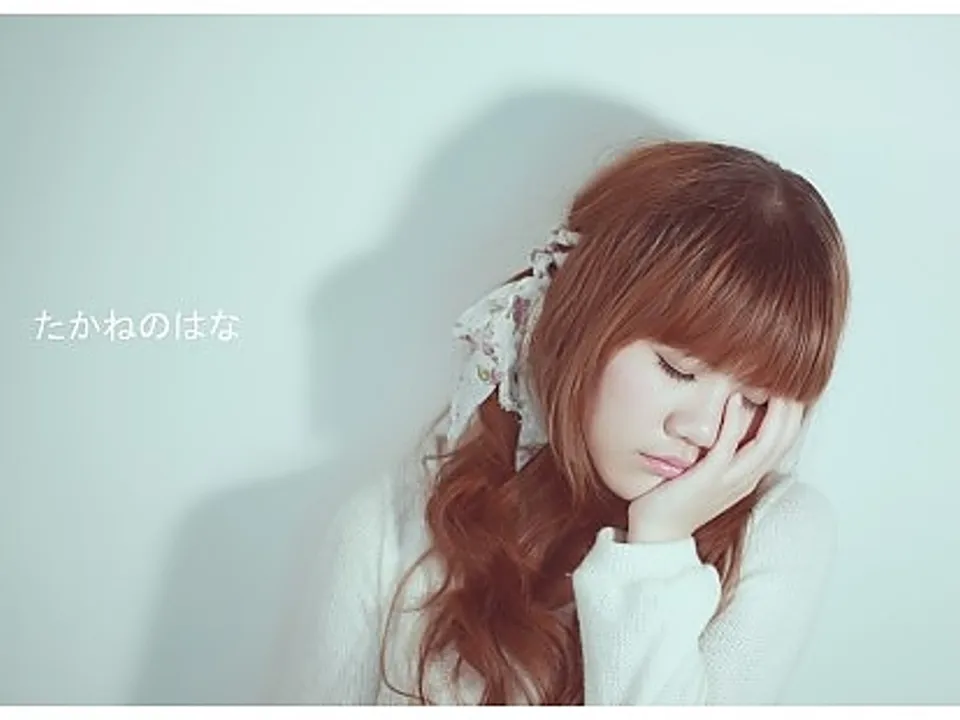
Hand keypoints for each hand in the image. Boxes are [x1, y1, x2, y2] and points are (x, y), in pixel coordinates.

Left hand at [626, 394, 804, 543]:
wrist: (657, 532)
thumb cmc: (677, 499)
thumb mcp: (708, 474)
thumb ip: (721, 453)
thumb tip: (723, 423)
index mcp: (747, 477)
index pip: (783, 443)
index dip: (792, 415)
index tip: (790, 388)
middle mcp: (745, 479)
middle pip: (783, 441)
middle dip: (792, 409)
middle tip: (793, 380)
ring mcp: (729, 480)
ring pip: (766, 444)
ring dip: (774, 412)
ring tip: (774, 384)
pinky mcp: (708, 478)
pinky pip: (728, 446)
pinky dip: (734, 421)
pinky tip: (734, 399)